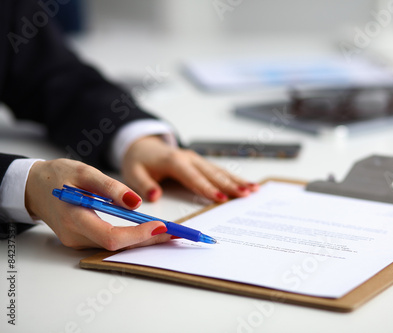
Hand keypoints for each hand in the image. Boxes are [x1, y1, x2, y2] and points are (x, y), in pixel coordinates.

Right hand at [25, 159, 170, 249]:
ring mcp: (78, 241)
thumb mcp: (84, 172)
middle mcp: (76, 236)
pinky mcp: (83, 240)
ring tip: (171, 231)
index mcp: (74, 219)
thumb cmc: (57, 175)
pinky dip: (133, 237)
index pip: (112, 236)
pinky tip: (150, 230)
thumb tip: (136, 202)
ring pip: (117, 246)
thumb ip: (109, 187)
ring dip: (144, 239)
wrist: (34, 186)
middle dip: (149, 239)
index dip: (138, 235)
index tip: (162, 226)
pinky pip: (112, 242)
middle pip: (118, 245)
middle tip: (178, 232)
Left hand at [121, 136, 258, 201]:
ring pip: (220, 171)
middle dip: (230, 184)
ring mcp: (197, 159)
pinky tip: (248, 184)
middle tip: (246, 194)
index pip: (193, 177)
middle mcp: (190, 158)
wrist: (142, 145)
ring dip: (237, 180)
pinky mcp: (201, 163)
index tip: (221, 199)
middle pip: (213, 173)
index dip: (207, 188)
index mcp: (174, 161)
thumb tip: (155, 196)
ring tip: (253, 189)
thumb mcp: (133, 172)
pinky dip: (234, 178)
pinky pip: (219, 171)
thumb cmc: (139, 161)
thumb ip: (143, 184)